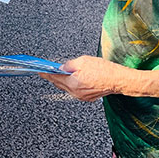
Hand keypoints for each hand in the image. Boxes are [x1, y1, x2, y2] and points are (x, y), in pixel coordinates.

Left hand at [40, 56, 158, 101]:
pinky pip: (74, 89)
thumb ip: (69, 65)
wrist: (119, 80)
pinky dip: (70, 83)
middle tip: (46, 71)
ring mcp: (82, 96)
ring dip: (62, 80)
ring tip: (57, 73)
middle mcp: (76, 92)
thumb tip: (61, 67)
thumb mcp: (84, 61)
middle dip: (53, 77)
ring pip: (67, 87)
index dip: (46, 73)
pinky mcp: (88, 96)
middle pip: (59, 84)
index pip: (55, 78)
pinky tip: (70, 78)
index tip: (39, 71)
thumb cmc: (104, 70)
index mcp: (73, 83)